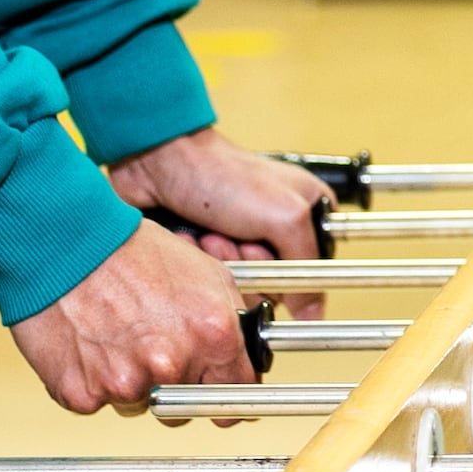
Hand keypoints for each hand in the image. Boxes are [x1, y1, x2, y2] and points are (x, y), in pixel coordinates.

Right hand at [10, 220, 268, 418]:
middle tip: (152, 348)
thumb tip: (247, 355)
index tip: (218, 395)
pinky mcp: (83, 394)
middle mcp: (172, 364)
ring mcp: (126, 383)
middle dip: (174, 386)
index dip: (227, 394)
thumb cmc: (134, 252)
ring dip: (131, 383)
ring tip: (116, 337)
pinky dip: (92, 381)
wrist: (68, 245)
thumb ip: (232, 321)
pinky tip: (89, 346)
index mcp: (211, 335)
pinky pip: (96, 402)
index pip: (238, 395)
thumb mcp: (208, 272)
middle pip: (183, 408)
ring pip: (138, 405)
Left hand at [106, 127, 331, 267]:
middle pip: (274, 283)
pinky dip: (200, 264)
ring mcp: (244, 242)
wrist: (160, 162)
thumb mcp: (285, 214)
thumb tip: (313, 308)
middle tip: (234, 236)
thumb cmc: (222, 173)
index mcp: (308, 215)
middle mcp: (278, 231)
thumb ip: (307, 261)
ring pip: (240, 286)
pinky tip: (194, 239)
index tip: (271, 253)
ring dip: (223, 264)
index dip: (288, 271)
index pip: (311, 272)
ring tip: (210, 234)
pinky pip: (211, 283)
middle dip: (249, 264)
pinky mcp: (212, 253)